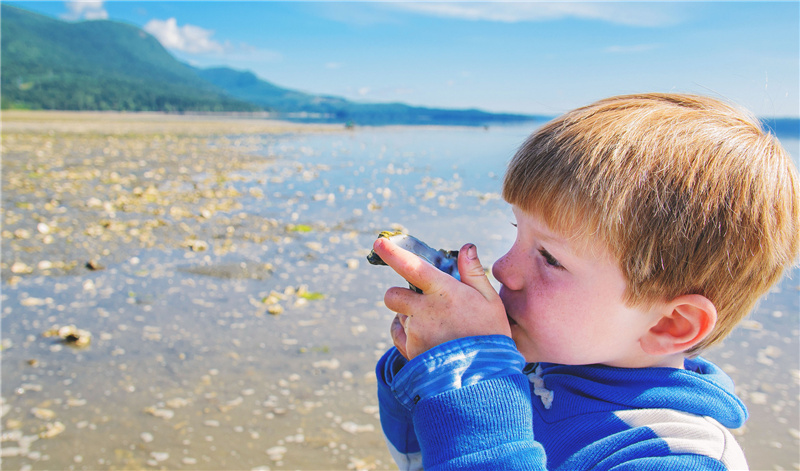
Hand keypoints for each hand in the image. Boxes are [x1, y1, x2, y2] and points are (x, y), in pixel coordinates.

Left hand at [373, 237, 510, 359]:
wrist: (485, 378)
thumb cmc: (491, 335)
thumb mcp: (491, 301)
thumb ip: (474, 273)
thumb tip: (466, 248)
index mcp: (444, 292)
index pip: (412, 266)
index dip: (393, 253)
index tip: (380, 242)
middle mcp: (424, 311)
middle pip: (393, 294)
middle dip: (401, 295)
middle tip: (423, 301)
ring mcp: (415, 332)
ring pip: (399, 316)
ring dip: (410, 317)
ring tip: (439, 328)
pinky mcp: (410, 351)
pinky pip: (398, 335)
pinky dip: (406, 333)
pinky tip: (427, 339)